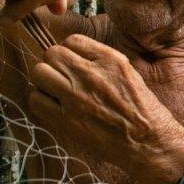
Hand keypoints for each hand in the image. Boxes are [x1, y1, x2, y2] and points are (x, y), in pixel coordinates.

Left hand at [28, 34, 183, 183]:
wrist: (149, 142)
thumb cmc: (142, 110)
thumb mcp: (129, 73)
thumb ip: (102, 61)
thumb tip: (74, 55)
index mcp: (110, 60)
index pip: (72, 40)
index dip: (71, 52)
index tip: (74, 63)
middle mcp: (91, 74)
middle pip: (52, 54)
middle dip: (55, 64)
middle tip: (63, 77)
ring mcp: (76, 97)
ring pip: (39, 72)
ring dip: (44, 80)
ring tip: (56, 90)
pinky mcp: (66, 120)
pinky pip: (35, 99)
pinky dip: (41, 101)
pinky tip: (54, 107)